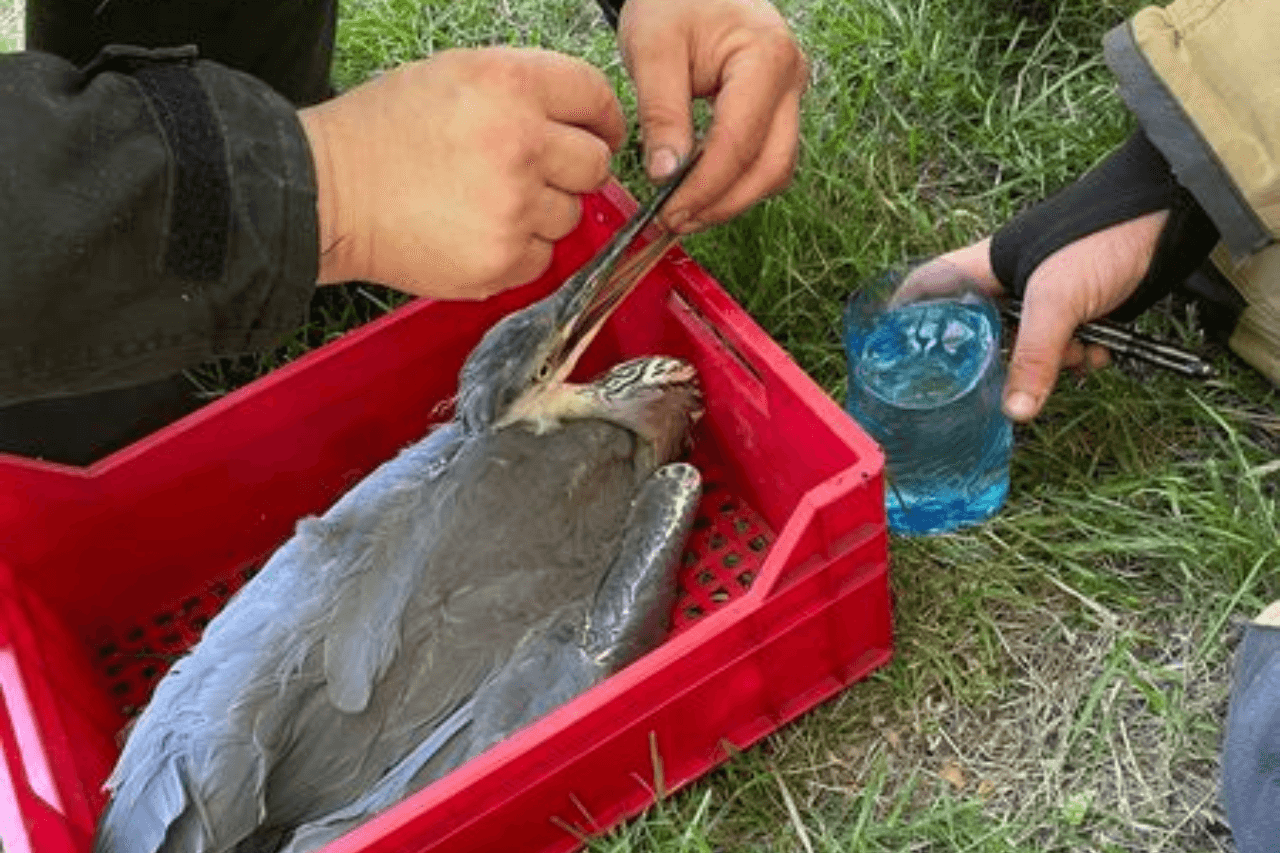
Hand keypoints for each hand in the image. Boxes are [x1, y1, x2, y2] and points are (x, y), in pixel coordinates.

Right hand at [299, 47, 625, 298]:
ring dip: (542, 212)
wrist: (328, 193)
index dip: (602, 118)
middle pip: (596, 163)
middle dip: (572, 168)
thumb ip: (527, 91)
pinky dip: (519, 250)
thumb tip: (585, 122)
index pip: (595, 96)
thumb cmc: (384, 134)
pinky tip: (477, 231)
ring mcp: (514, 207)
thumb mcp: (456, 75)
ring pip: (571, 215)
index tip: (600, 131)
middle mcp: (520, 143)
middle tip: (533, 171)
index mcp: (510, 84)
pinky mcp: (502, 260)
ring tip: (489, 201)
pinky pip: (543, 258)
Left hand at [617, 0, 806, 231]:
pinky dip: (736, 184)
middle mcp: (791, 79)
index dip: (704, 187)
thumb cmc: (673, 0)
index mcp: (766, 57)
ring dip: (732, 200)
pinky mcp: (778, 111)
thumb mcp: (653, 49)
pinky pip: (766, 161)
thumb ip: (661, 113)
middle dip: (723, 203)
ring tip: (684, 213)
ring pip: (775, 171)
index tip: (668, 210)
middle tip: (675, 221)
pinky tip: (700, 192)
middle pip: (771, 166)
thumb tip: (665, 176)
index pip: (739, 142)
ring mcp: (789, 97)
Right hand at [896, 210, 1167, 421]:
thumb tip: (1015, 413)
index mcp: (984, 267)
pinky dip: (1084, 353)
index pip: (927, 286)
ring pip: (1029, 344)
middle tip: (1009, 379)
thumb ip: (1036, 358)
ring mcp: (1042, 294)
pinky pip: (1066, 343)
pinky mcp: (1077, 305)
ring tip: (1080, 353)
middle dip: (1003, 360)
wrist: (1168, 215)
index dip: (905, 314)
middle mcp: (1006, 282)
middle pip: (980, 331)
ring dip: (1055, 360)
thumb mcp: (1059, 300)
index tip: (891, 349)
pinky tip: (1101, 350)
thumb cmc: (1099, 237)